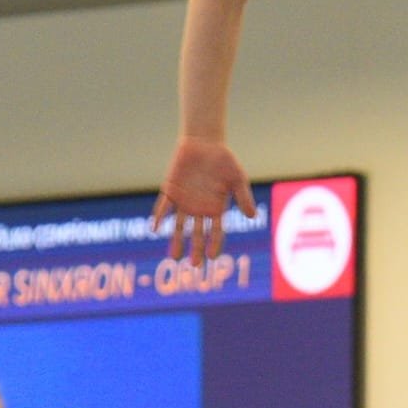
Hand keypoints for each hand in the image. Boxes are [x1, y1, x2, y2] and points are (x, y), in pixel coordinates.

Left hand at [151, 136, 256, 264]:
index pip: (216, 232)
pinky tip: (155, 228)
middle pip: (197, 233)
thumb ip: (243, 197)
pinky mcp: (171, 191)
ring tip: (173, 256)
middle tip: (194, 265)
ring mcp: (184, 201)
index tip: (212, 257)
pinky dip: (159, 216)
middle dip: (196, 249)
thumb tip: (252, 217)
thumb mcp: (237, 178)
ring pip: (179, 225)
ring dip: (176, 240)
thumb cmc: (224, 160)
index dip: (214, 244)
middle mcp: (199, 209)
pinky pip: (163, 207)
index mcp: (216, 208)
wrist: (205, 142)